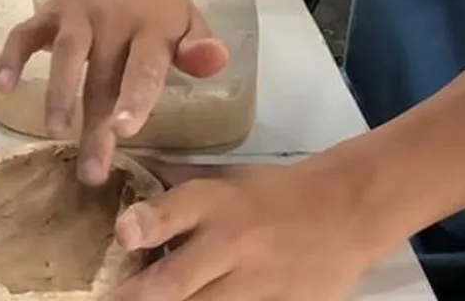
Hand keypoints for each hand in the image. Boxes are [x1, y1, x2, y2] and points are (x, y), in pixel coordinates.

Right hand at [0, 0, 228, 183]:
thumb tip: (215, 63)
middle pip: (103, 76)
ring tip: (55, 130)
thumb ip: (199, 48)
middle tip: (91, 172)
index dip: (136, 98)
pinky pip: (27, 31)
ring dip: (59, 92)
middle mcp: (113, 22)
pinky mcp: (52, 9)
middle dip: (95, 124)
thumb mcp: (188, 18)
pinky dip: (12, 55)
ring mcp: (78, 14)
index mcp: (151, 29)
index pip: (144, 67)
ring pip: (66, 53)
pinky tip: (4, 85)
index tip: (126, 131)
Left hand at [109, 158, 375, 300]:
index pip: (173, 211)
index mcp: (213, 203)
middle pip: (176, 281)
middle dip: (138, 298)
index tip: (121, 235)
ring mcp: (254, 285)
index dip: (145, 224)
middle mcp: (228, 245)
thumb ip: (176, 185)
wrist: (343, 212)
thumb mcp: (224, 177)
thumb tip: (124, 176)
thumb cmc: (272, 191)